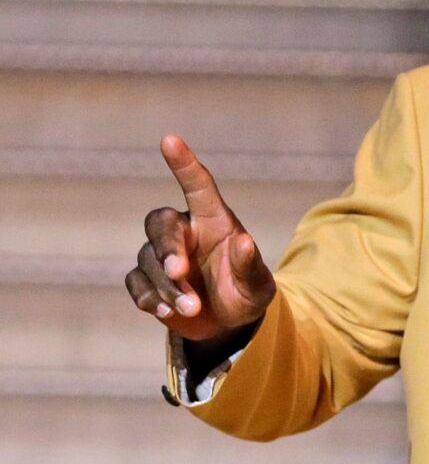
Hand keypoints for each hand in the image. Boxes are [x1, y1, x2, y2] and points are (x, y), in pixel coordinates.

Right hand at [124, 135, 274, 343]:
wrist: (229, 324)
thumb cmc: (246, 292)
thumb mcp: (257, 284)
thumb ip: (250, 265)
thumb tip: (246, 242)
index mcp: (214, 221)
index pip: (197, 186)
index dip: (184, 163)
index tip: (169, 139)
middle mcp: (186, 231)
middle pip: (160, 223)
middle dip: (167, 248)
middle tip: (179, 271)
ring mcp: (162, 255)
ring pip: (148, 260)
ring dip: (167, 286)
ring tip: (192, 307)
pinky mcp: (147, 281)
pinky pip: (136, 283)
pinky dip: (150, 298)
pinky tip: (168, 312)